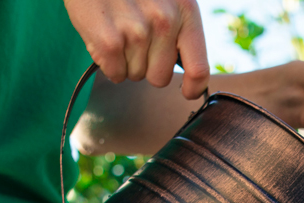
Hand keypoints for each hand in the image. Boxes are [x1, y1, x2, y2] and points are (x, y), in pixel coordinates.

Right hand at [63, 0, 210, 98]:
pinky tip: (104, 36)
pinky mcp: (110, 41)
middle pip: (160, 77)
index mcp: (185, 11)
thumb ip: (178, 27)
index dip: (193, 87)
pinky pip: (114, 73)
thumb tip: (183, 66)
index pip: (199, 67)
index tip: (186, 91)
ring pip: (135, 75)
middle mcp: (165, 22)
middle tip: (134, 40)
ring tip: (117, 29)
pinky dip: (107, 62)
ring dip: (125, 59)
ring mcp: (137, 32)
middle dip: (147, 66)